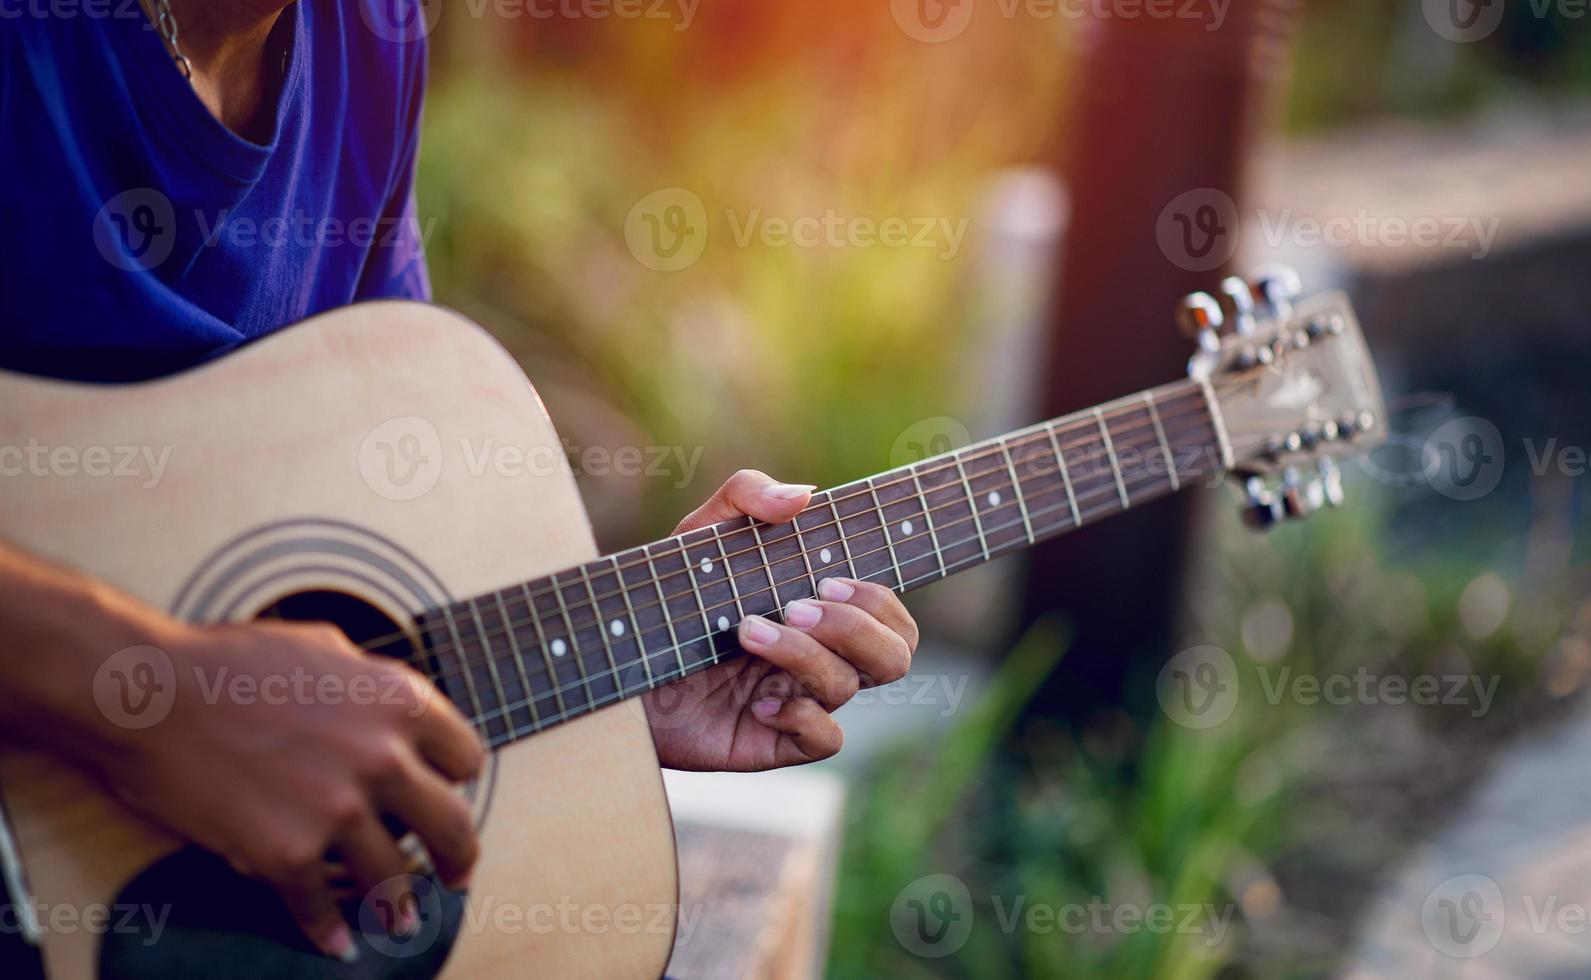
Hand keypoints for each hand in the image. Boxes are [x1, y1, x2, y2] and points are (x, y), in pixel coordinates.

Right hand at [0, 544, 487, 965]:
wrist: (153, 694)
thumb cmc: (230, 661)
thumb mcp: (327, 646)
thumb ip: (372, 684)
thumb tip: (391, 713)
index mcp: (400, 702)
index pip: (466, 756)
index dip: (457, 779)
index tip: (448, 794)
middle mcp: (382, 758)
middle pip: (452, 825)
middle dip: (457, 857)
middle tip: (456, 875)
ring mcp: (337, 810)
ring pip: (393, 877)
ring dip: (400, 906)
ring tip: (403, 920)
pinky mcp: (287, 854)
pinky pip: (321, 907)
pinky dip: (329, 931)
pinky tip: (337, 942)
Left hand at [641, 470, 917, 771]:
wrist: (618, 658)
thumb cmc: (670, 594)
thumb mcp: (701, 533)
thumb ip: (747, 495)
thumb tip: (803, 496)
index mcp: (823, 614)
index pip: (892, 617)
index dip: (878, 600)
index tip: (826, 578)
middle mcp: (822, 659)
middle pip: (894, 656)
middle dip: (853, 628)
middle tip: (793, 606)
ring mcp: (802, 700)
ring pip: (848, 687)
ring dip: (803, 655)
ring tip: (747, 632)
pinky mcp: (776, 742)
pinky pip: (826, 740)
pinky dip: (802, 716)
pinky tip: (760, 702)